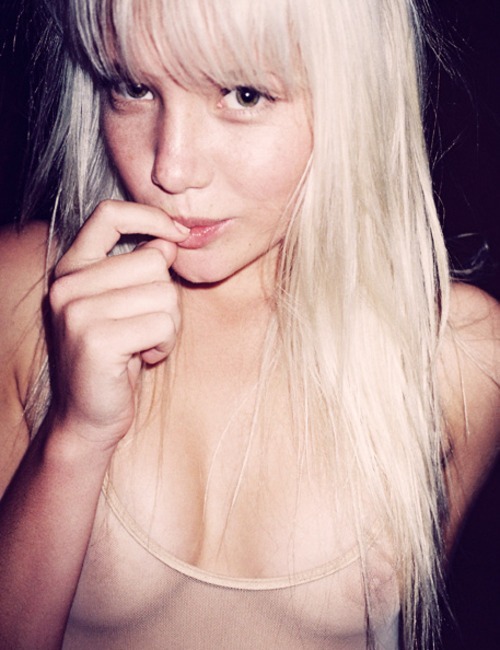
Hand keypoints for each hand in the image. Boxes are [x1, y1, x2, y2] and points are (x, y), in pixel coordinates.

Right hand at [48, 200, 188, 447]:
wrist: (88, 416)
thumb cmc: (116, 358)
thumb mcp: (126, 305)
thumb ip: (140, 269)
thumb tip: (170, 240)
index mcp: (72, 268)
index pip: (109, 215)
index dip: (150, 216)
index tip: (177, 234)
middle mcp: (68, 284)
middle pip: (154, 261)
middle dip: (167, 298)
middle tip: (147, 327)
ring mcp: (77, 311)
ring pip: (164, 294)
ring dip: (168, 325)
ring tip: (144, 344)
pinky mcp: (96, 340)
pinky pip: (163, 324)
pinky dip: (165, 344)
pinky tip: (144, 358)